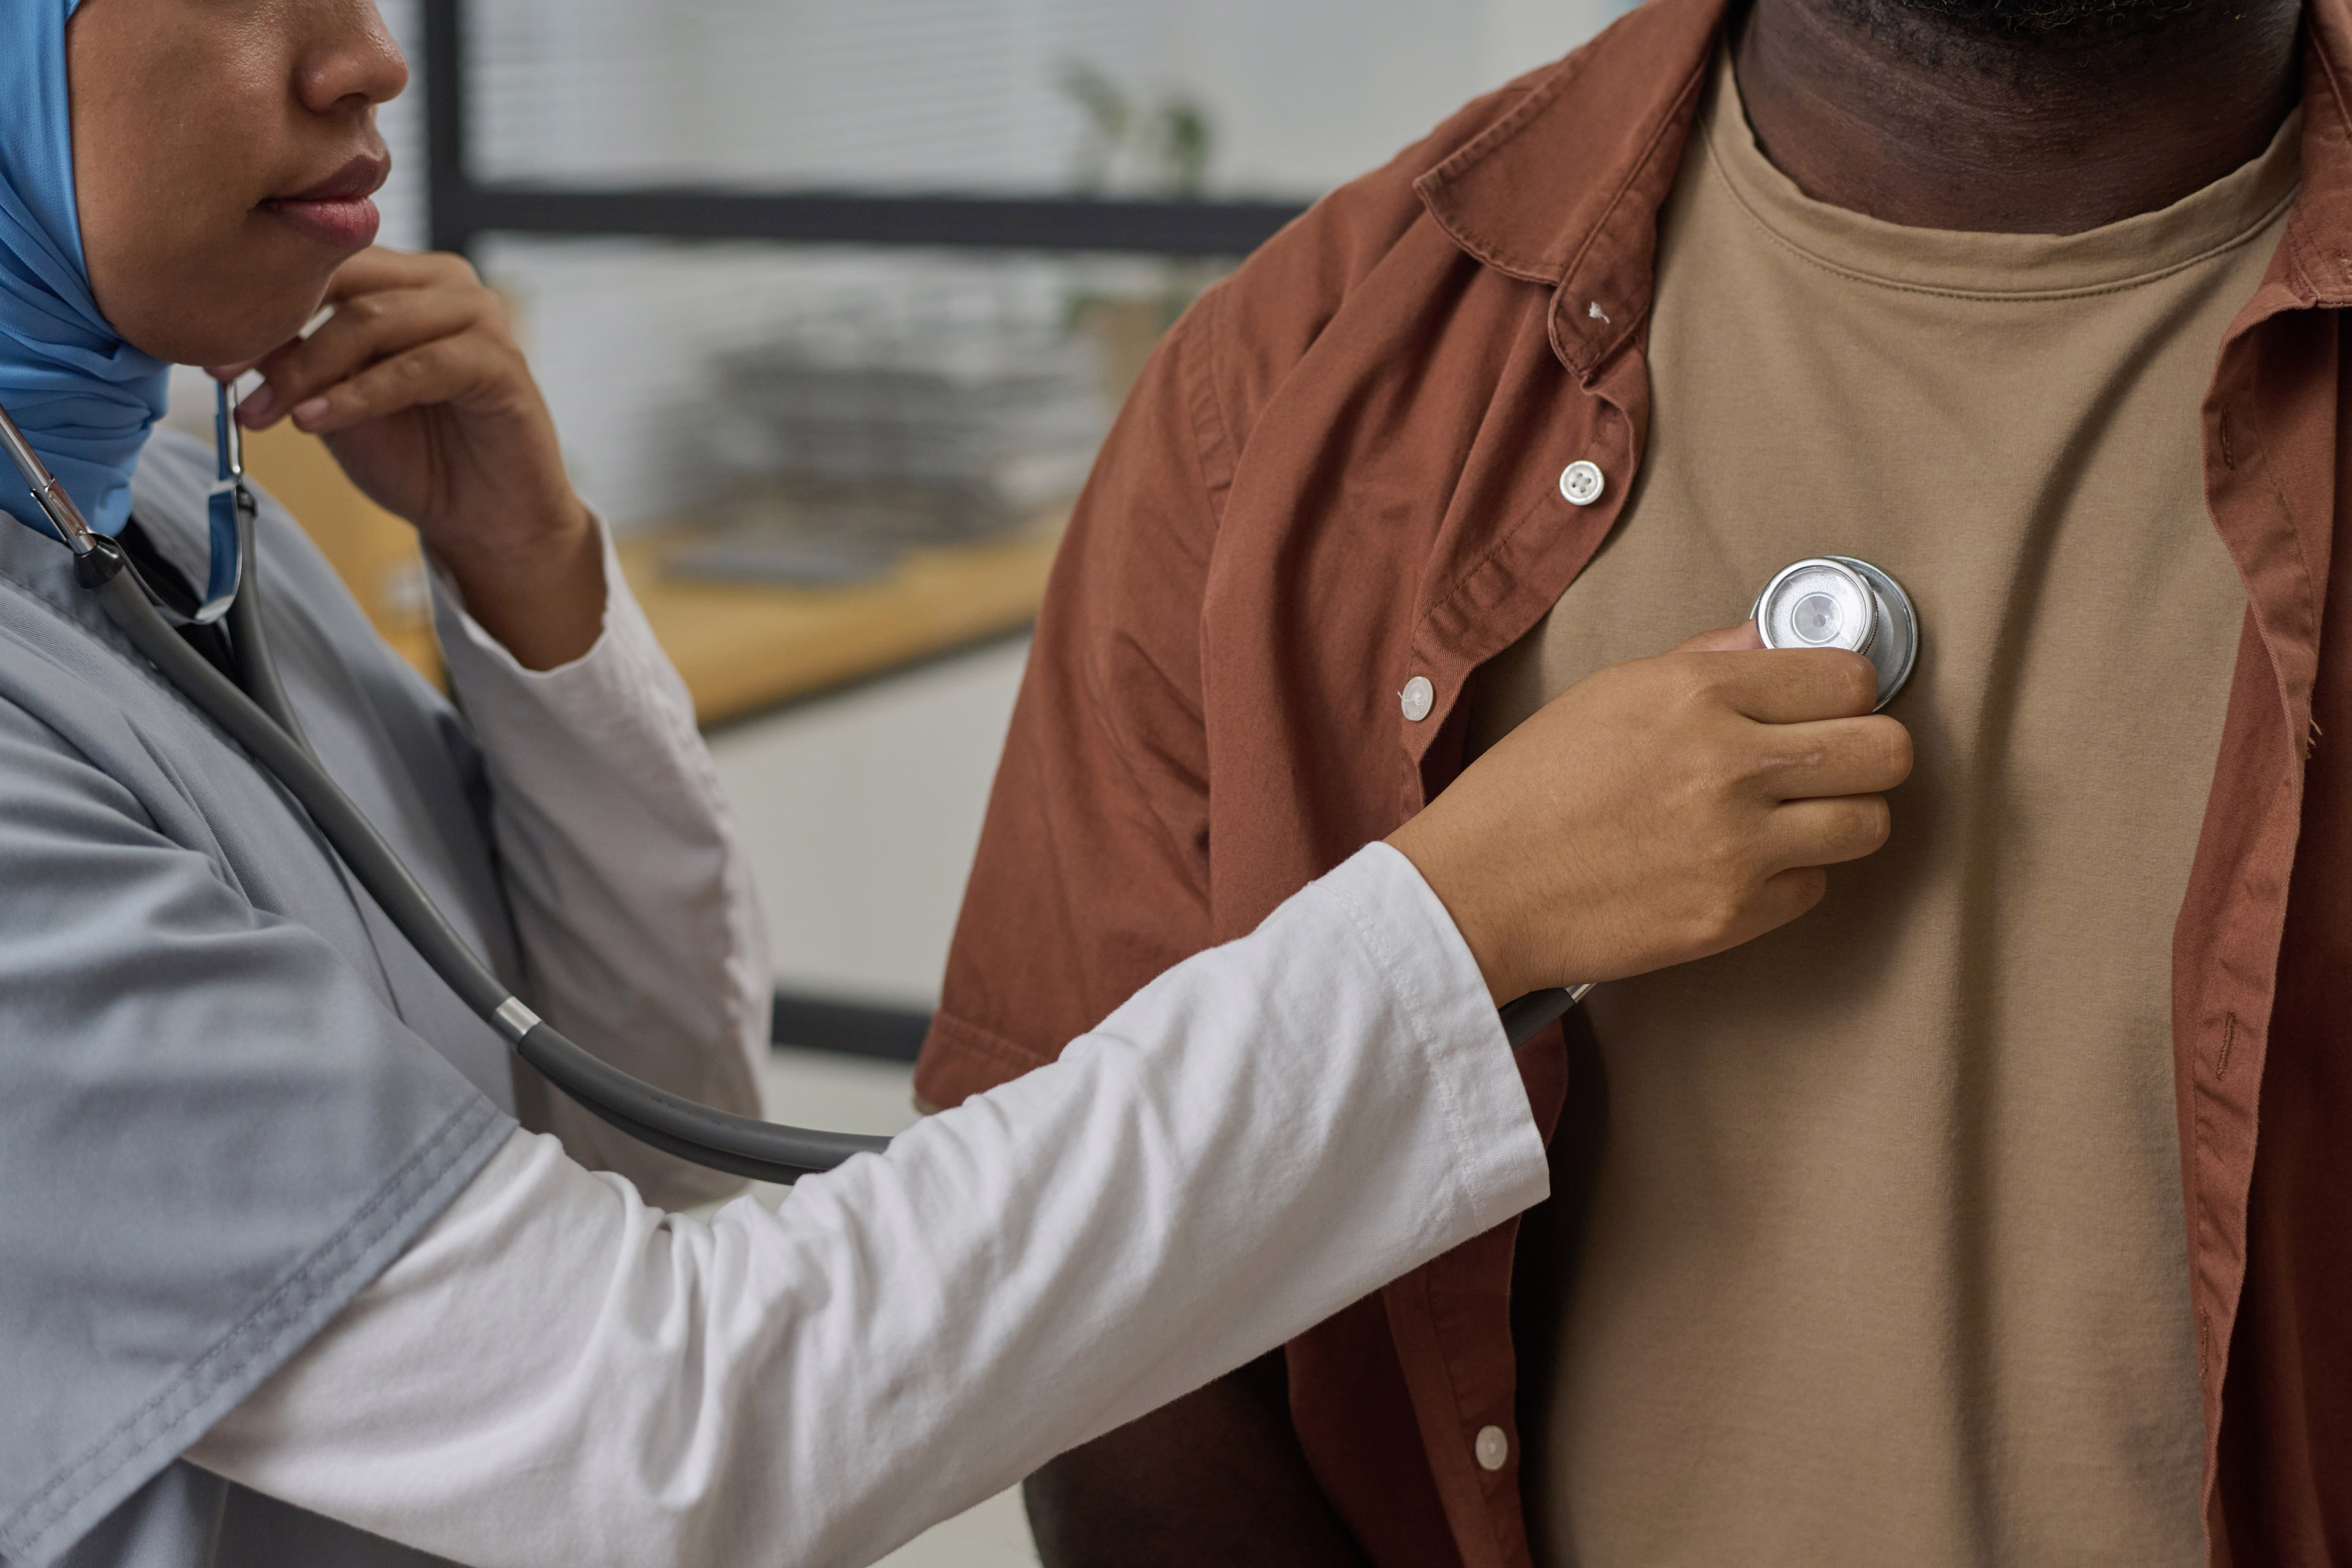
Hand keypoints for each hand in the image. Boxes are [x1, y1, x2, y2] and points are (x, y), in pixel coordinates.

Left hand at [210, 248, 602, 668]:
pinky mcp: (502, 364)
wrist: (484, 521)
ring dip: (309, 369)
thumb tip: (221, 328)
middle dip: (277, 330)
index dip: (259, 301)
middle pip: (346, 284)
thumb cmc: (417, 458)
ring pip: (375, 321)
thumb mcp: (335, 399)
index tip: (201, 350)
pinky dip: (360, 395)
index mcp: (408, 277)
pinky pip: (417, 368)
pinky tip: (317, 420)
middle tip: (224, 375)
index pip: (324, 264)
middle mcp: (448, 283)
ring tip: (265, 412)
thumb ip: (296, 358)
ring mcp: (481, 318)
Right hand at [1388, 621, 1911, 1004]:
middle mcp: (1729, 763)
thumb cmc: (1530, 788)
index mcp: (1696, 693)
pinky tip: (1736, 866)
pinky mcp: (1733, 914)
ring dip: (1840, 819)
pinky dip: (1788, 878)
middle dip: (1868, 753)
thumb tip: (1771, 641)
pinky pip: (1814, 888)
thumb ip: (1703, 662)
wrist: (1476, 889)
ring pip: (1870, 824)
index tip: (1826, 706)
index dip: (1846, 692)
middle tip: (1831, 763)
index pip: (1848, 676)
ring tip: (1793, 819)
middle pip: (1886, 750)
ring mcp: (1737, 845)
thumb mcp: (1608, 693)